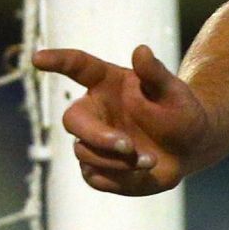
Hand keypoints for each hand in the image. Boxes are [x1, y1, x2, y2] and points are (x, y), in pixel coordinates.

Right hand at [31, 44, 216, 195]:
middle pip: (72, 120)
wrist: (190, 145)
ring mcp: (93, 141)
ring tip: (150, 160)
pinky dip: (119, 179)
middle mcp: (95, 111)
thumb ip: (155, 73)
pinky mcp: (99, 168)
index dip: (58, 60)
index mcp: (107, 83)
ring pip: (84, 153)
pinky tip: (142, 173)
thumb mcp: (174, 91)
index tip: (38, 58)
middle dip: (96, 136)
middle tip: (127, 146)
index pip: (78, 66)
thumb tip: (141, 50)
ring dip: (116, 160)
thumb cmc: (179, 111)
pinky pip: (95, 177)